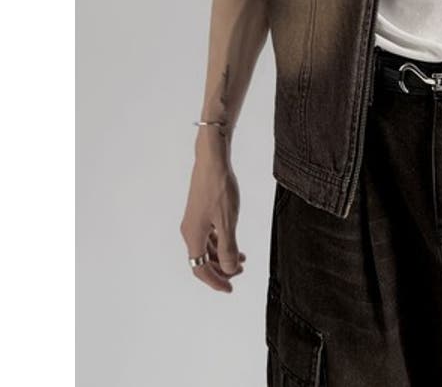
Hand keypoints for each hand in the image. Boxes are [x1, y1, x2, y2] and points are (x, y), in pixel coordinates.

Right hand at [180, 155, 245, 291]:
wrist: (212, 161)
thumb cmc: (220, 189)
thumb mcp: (227, 221)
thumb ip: (228, 248)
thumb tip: (229, 270)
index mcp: (193, 236)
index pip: (200, 269)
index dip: (215, 281)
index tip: (230, 289)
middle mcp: (190, 230)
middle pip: (203, 260)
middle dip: (221, 269)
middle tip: (240, 273)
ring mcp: (194, 220)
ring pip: (206, 247)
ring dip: (222, 255)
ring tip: (242, 258)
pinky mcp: (200, 210)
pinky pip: (209, 234)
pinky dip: (220, 242)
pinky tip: (232, 240)